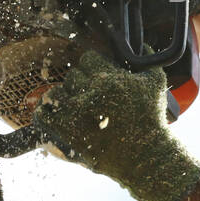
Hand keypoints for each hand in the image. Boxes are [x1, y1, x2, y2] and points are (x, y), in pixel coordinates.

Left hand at [31, 51, 199, 200]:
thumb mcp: (156, 83)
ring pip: (56, 92)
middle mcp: (91, 93)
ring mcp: (76, 113)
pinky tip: (55, 115)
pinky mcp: (67, 132)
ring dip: (64, 97)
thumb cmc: (151, 119)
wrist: (145, 156)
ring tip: (74, 105)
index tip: (98, 75)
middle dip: (81, 83)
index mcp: (110, 79)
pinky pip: (43, 115)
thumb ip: (148, 59)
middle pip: (73, 75)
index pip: (88, 58)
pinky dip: (46, 113)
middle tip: (90, 94)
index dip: (93, 66)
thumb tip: (141, 44)